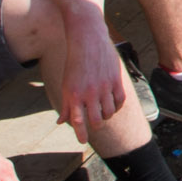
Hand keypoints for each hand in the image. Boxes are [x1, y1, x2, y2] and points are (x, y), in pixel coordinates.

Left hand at [57, 9, 126, 144]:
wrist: (87, 39)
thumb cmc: (75, 62)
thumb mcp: (66, 84)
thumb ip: (66, 105)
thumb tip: (61, 122)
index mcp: (73, 94)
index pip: (77, 121)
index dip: (81, 134)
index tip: (83, 141)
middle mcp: (89, 93)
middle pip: (96, 121)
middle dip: (95, 125)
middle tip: (94, 122)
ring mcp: (104, 87)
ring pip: (109, 113)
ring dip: (106, 115)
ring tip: (102, 110)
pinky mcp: (115, 80)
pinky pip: (120, 101)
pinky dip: (116, 106)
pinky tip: (112, 103)